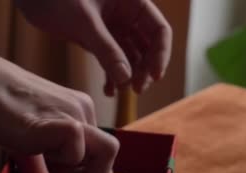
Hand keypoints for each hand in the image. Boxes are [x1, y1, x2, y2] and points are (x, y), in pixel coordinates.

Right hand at [0, 49, 118, 172]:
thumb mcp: (30, 134)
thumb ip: (47, 158)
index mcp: (78, 108)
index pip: (101, 150)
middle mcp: (82, 109)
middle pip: (110, 155)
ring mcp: (75, 114)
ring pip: (103, 158)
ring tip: (44, 169)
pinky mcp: (63, 123)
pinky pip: (77, 156)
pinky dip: (58, 167)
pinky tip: (33, 153)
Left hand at [15, 0, 171, 94]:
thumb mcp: (84, 22)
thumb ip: (105, 49)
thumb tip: (126, 78)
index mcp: (131, 0)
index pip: (159, 29)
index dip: (161, 54)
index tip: (154, 76)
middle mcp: (125, 13)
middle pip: (148, 46)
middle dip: (145, 68)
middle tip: (136, 89)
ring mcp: (111, 27)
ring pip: (130, 55)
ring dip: (129, 75)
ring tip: (120, 91)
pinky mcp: (95, 38)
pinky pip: (112, 59)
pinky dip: (112, 75)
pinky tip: (108, 90)